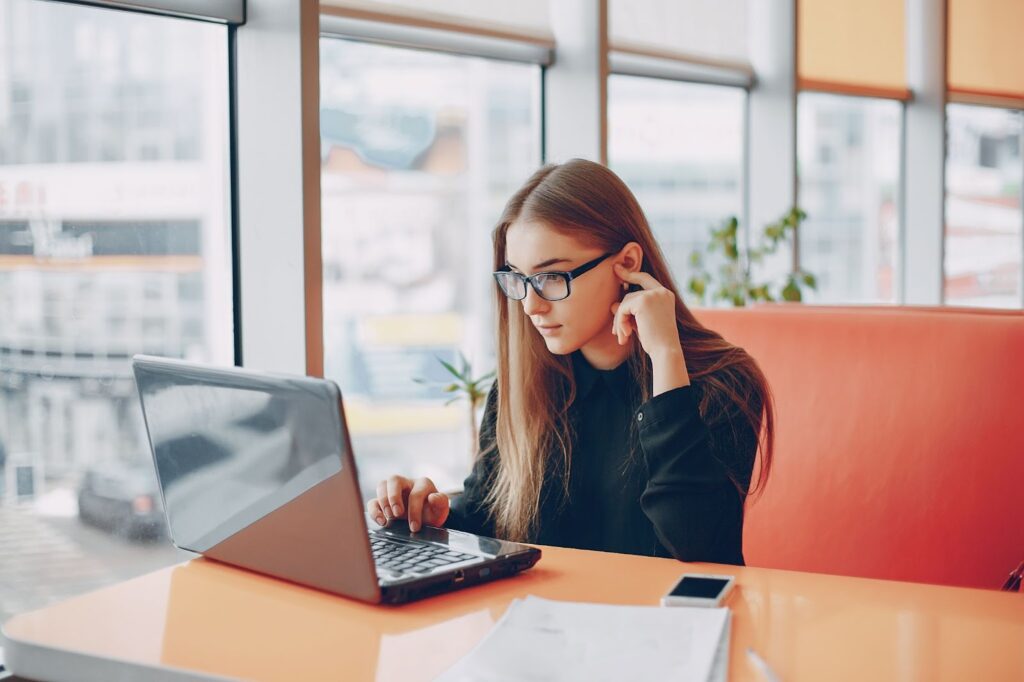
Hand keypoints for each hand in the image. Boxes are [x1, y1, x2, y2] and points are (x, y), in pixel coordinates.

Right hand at [366, 475, 449, 532]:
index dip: (414, 510)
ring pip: (382, 485)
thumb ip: (441, 502)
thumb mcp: (441, 510)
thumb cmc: (433, 513)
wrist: (426, 520)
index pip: (415, 493)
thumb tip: (432, 497)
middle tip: (398, 515)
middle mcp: (406, 484)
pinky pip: (373, 501)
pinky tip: (381, 522)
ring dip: (383, 501)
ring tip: (388, 518)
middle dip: (394, 497)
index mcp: (422, 484)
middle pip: (394, 480)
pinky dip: (374, 511)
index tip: (415, 527)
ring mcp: (393, 492)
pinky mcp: (383, 502)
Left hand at [611, 264, 689, 394]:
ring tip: (623, 337)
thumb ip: (629, 312)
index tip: (617, 268)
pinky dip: (620, 322)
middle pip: (630, 295)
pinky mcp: (643, 301)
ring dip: (620, 321)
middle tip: (616, 332)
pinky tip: (626, 335)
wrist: (666, 351)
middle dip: (621, 314)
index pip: (645, 279)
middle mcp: (661, 292)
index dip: (630, 274)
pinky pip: (622, 308)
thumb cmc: (656, 341)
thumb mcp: (641, 323)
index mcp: (665, 295)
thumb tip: (613, 305)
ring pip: (624, 303)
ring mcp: (653, 295)